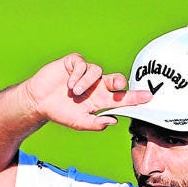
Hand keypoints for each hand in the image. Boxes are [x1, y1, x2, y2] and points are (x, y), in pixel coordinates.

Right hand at [19, 53, 151, 131]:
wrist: (39, 102)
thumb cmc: (60, 112)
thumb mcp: (79, 122)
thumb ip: (96, 123)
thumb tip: (113, 121)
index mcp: (101, 99)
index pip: (122, 98)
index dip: (135, 97)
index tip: (148, 98)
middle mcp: (97, 85)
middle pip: (116, 79)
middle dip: (119, 81)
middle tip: (117, 85)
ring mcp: (86, 73)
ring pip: (97, 71)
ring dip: (87, 82)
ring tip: (74, 93)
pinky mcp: (74, 63)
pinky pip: (82, 64)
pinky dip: (77, 75)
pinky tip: (69, 84)